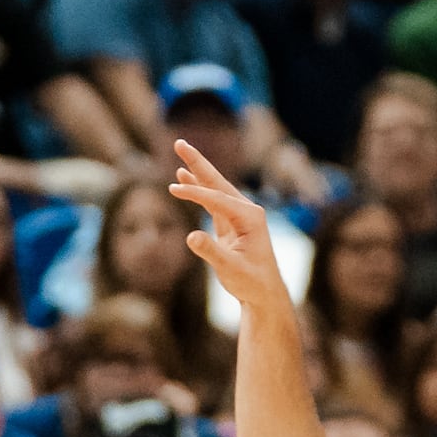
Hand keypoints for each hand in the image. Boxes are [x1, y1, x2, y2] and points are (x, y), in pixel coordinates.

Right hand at [167, 140, 284, 311]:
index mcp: (250, 217)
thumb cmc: (251, 283)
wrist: (264, 294)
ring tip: (181, 151)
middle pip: (217, 181)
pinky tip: (184, 176)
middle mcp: (246, 211)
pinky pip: (211, 200)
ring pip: (214, 187)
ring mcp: (239, 215)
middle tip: (180, 143)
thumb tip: (191, 236)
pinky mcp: (231, 223)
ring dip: (197, 170)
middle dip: (198, 162)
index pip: (217, 199)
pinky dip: (198, 188)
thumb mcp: (230, 270)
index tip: (172, 190)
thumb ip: (211, 252)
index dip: (195, 193)